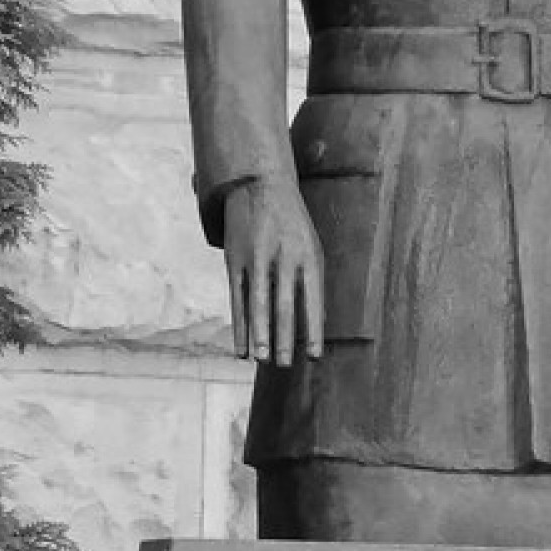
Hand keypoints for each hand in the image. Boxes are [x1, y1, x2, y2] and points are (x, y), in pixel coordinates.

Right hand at [222, 178, 322, 364]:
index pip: (313, 299)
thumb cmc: (293, 227)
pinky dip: (239, 326)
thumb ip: (312, 283)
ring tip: (263, 360)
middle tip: (286, 365)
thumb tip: (316, 326)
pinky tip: (242, 349)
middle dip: (285, 337)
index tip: (315, 357)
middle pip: (283, 304)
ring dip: (260, 335)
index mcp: (307, 256)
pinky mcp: (234, 261)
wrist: (259, 185)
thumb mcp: (311, 247)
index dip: (313, 329)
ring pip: (257, 303)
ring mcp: (256, 259)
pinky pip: (237, 299)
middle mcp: (282, 258)